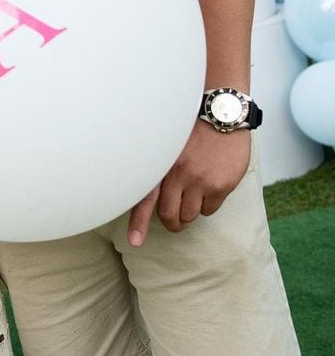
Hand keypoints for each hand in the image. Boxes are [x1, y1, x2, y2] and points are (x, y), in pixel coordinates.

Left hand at [128, 120, 249, 245]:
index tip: (135, 242)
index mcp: (160, 163)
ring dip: (189, 213)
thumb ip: (158, 166)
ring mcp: (199, 181)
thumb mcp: (166, 142)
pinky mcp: (220, 185)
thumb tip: (151, 194)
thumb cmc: (192, 128)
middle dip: (171, 223)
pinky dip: (207, 206)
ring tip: (193, 197)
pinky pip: (209, 210)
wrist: (221, 113)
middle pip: (169, 215)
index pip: (145, 197)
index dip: (138, 222)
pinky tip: (209, 188)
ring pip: (190, 216)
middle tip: (174, 221)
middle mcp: (177, 174)